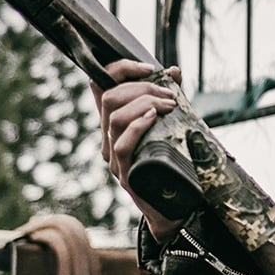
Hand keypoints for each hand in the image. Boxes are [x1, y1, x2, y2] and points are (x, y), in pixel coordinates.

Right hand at [90, 59, 185, 237]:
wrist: (175, 206)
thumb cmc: (173, 162)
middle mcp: (109, 138)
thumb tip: (173, 71)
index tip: (148, 68)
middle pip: (109, 98)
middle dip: (142, 88)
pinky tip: (154, 118)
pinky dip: (137, 126)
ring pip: (114, 118)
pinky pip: (121, 145)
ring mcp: (114, 157)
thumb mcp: (171, 124)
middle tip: (169, 96)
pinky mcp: (125, 174)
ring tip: (168, 106)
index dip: (119, 69)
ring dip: (144, 104)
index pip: (99, 85)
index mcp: (115, 123)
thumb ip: (168, 98)